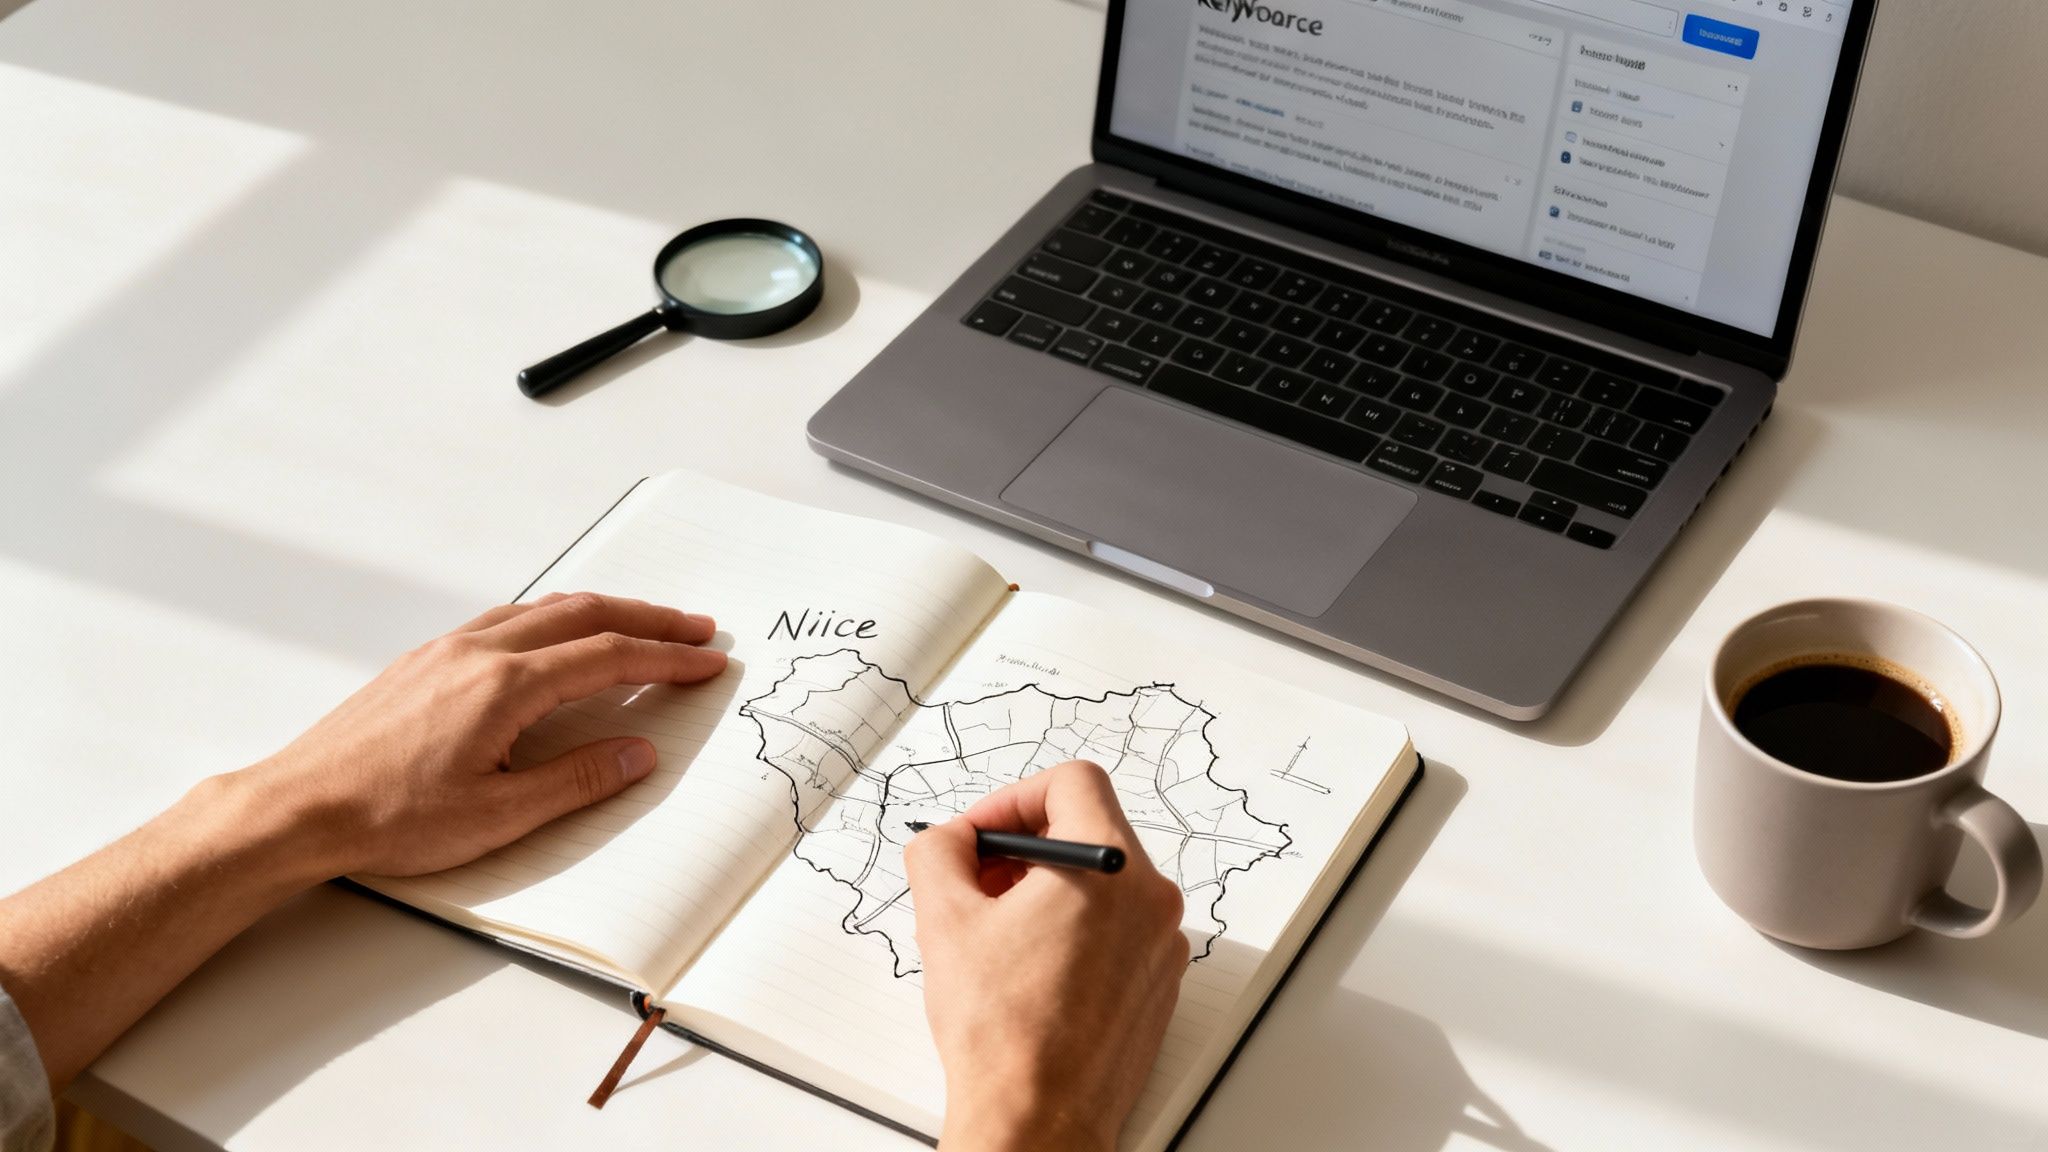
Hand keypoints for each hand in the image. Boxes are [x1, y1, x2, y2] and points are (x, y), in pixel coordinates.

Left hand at [235, 591, 726, 878]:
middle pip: (583, 615)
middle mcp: (478, 652)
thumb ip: (578, 779)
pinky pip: (505, 619)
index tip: (706, 660)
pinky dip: (553, 618)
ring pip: (542, 609)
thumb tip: (638, 752)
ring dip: (601, 612)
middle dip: (647, 619)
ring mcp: (446, 650)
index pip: (607, 657)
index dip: (665, 657)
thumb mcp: (499, 815)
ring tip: (639, 624)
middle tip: (695, 628)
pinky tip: (556, 636)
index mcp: (505, 686)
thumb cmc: (389, 818)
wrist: (298, 807)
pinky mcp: (422, 661)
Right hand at [906, 761, 1188, 1151]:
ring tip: (993, 931)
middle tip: (975, 881)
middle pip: (1088, 830)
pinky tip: (1024, 967)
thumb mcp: (945, 919)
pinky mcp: (1156, 984)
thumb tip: (946, 839)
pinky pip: (1115, 928)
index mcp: (1112, 867)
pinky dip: (1071, 928)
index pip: (1072, 782)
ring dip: (1044, 890)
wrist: (1038, 1119)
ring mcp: (1162, 945)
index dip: (1012, 799)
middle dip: (1022, 847)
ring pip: (1102, 883)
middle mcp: (1152, 899)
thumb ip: (939, 852)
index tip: (979, 836)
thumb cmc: (1004, 1032)